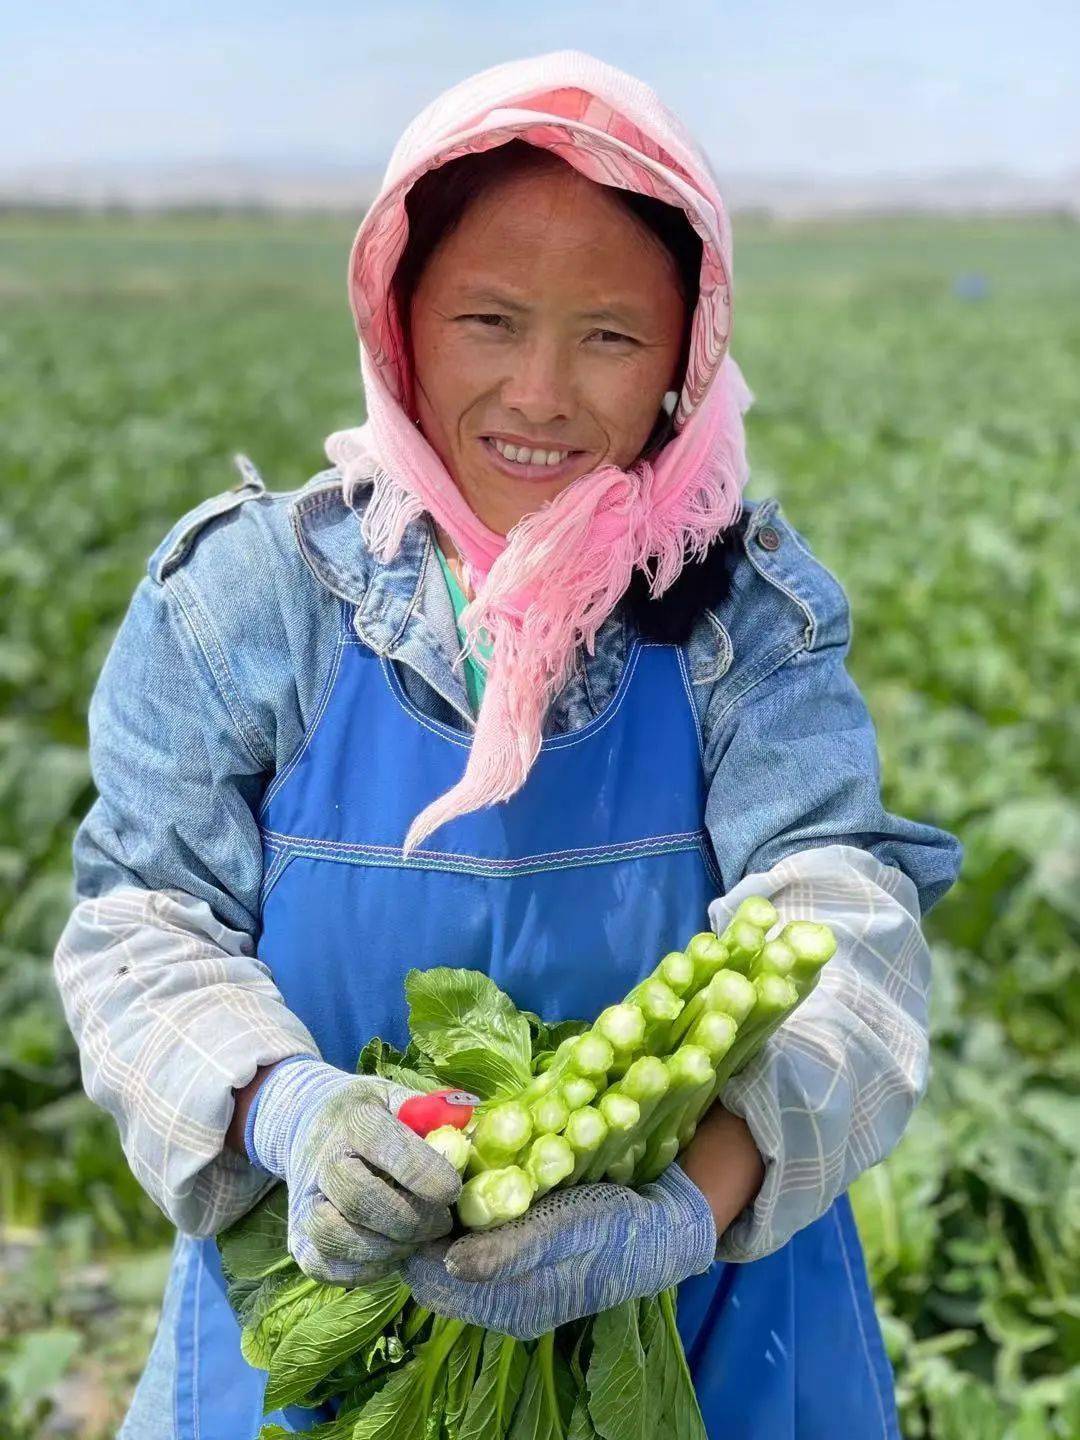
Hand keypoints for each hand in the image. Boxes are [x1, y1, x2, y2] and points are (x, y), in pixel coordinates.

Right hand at [245, 1055, 461, 1286]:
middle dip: (411, 1220)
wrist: (311, 1123)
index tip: (453, 1190)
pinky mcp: (297, 1239)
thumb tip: (469, 1139)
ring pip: (338, 1237)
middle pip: (360, 1199)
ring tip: (417, 1240)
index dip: (424, 1173)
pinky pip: (328, 1267)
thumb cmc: (373, 1113)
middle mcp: (322, 1160)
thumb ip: (435, 1117)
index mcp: (354, 1119)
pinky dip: (366, 1269)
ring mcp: (304, 1202)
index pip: (385, 1145)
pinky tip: (391, 1252)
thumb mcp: (401, 1099)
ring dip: (388, 1248)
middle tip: (442, 1223)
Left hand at [403, 1163, 715, 1340]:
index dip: (415, 1237)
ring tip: (451, 1174)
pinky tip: (477, 1185)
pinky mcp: (528, 1265)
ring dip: (447, 1220)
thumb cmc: (616, 1227)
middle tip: (430, 1174)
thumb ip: (508, 1251)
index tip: (415, 1188)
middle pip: (437, 1271)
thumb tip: (450, 1263)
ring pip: (454, 1257)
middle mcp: (506, 1305)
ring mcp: (516, 1287)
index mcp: (512, 1306)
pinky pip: (479, 1247)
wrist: (665, 1230)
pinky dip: (470, 1218)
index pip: (431, 1283)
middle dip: (428, 1226)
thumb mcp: (565, 1230)